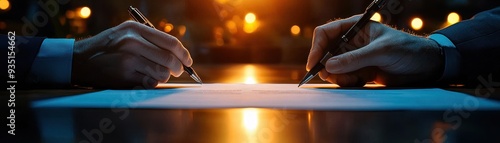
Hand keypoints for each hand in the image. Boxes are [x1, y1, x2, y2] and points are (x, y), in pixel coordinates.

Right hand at [72, 21, 192, 88]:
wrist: (80, 60)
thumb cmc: (108, 47)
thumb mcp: (126, 32)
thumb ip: (150, 38)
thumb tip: (178, 52)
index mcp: (136, 29)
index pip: (171, 43)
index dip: (184, 54)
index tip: (188, 61)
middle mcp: (133, 42)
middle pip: (169, 59)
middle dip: (178, 68)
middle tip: (178, 71)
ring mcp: (128, 60)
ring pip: (162, 73)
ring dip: (164, 77)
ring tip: (156, 74)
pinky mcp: (124, 76)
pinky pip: (149, 83)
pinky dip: (151, 84)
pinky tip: (144, 79)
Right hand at [307, 15, 443, 86]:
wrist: (427, 66)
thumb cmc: (407, 50)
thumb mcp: (381, 52)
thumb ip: (354, 59)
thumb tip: (329, 65)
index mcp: (356, 28)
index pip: (326, 33)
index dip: (317, 48)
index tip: (314, 64)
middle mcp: (352, 42)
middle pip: (326, 53)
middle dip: (326, 66)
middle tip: (331, 77)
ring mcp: (356, 57)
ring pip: (334, 68)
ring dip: (338, 76)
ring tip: (353, 79)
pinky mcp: (361, 71)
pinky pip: (345, 77)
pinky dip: (347, 82)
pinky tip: (360, 81)